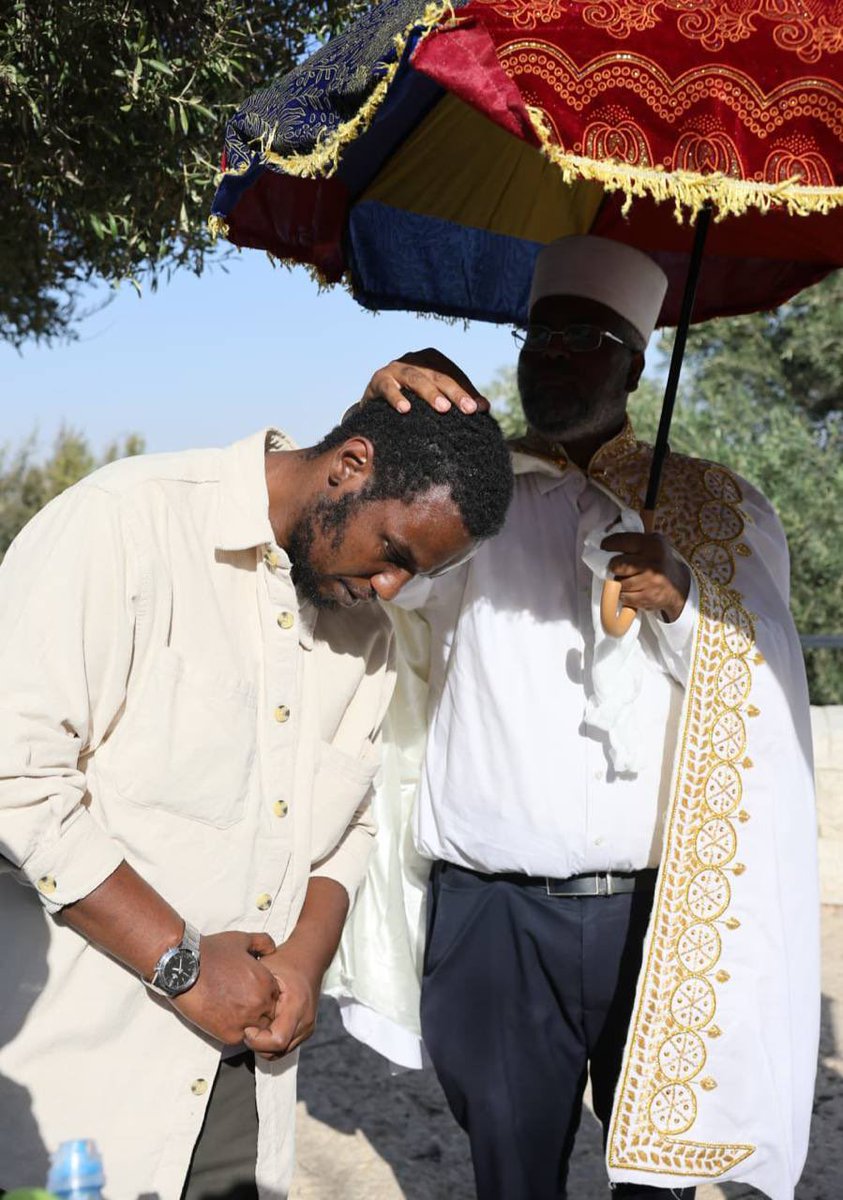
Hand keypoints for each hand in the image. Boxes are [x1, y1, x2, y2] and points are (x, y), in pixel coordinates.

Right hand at [172, 930, 278, 1045]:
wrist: (183, 967)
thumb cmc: (211, 952)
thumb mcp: (242, 939)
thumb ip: (262, 942)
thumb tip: (272, 949)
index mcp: (265, 982)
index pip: (275, 996)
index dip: (264, 994)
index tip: (250, 991)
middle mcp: (259, 1003)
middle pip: (269, 1014)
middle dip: (259, 1009)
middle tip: (240, 1001)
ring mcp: (245, 1020)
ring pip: (257, 1029)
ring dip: (248, 1022)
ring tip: (231, 1010)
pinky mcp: (228, 1033)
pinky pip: (239, 1038)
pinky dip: (234, 1030)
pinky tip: (222, 1017)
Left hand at [243, 944, 319, 1060]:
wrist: (308, 959)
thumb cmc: (286, 962)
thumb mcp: (266, 970)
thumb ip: (254, 990)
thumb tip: (234, 1008)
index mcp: (297, 1005)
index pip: (277, 1040)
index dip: (258, 1040)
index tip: (246, 1028)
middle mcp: (305, 1020)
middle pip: (278, 1051)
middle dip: (258, 1045)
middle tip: (247, 1029)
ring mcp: (307, 1027)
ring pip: (281, 1053)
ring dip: (264, 1046)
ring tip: (255, 1028)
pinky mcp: (305, 1031)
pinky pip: (286, 1047)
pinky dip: (272, 1043)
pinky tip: (263, 1028)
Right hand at [361, 348, 489, 413]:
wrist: (376, 403)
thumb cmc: (411, 399)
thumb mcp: (434, 397)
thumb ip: (458, 400)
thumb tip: (485, 407)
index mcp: (432, 360)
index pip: (453, 374)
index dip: (467, 390)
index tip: (480, 408)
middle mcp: (415, 359)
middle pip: (438, 376)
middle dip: (455, 392)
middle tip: (469, 409)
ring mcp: (396, 368)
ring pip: (416, 379)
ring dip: (430, 393)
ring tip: (443, 408)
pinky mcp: (378, 380)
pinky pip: (388, 388)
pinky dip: (397, 397)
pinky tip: (406, 410)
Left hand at [601, 531, 690, 622]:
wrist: (677, 586)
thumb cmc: (659, 561)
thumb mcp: (652, 542)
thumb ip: (633, 540)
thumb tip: (606, 542)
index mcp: (653, 544)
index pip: (620, 541)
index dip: (608, 545)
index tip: (604, 547)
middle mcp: (652, 563)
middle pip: (616, 565)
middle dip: (614, 566)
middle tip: (616, 567)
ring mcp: (650, 582)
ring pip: (618, 583)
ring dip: (619, 582)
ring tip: (627, 578)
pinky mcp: (647, 597)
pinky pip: (623, 596)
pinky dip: (624, 594)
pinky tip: (632, 589)